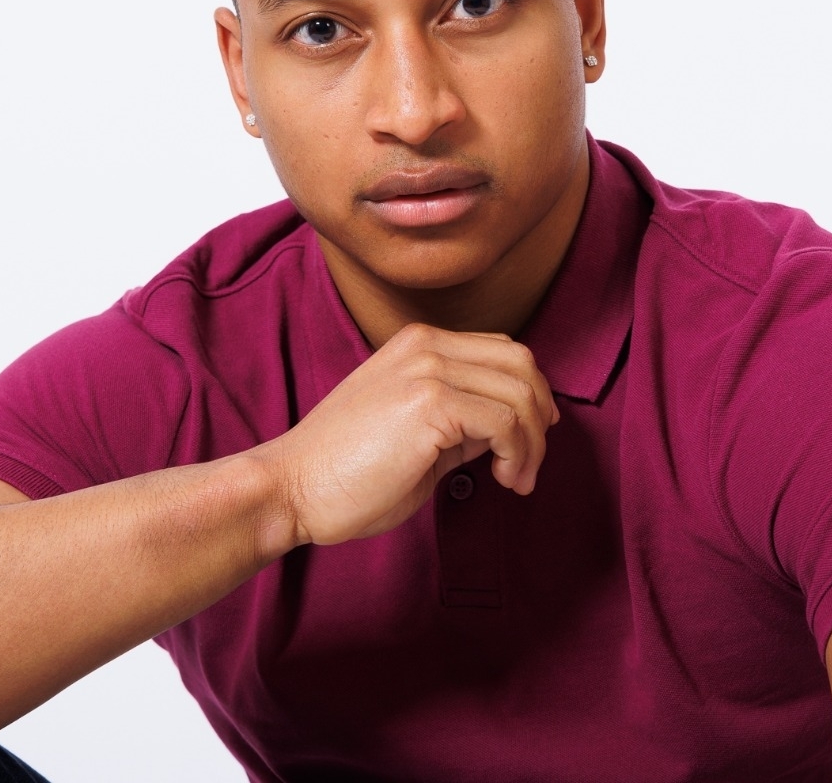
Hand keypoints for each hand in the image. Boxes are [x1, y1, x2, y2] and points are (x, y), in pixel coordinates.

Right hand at [248, 323, 558, 546]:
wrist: (292, 487)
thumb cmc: (345, 473)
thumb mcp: (415, 432)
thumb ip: (460, 420)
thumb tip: (509, 428)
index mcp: (418, 344)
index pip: (502, 351)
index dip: (530, 394)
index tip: (530, 440)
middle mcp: (426, 346)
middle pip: (520, 364)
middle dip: (539, 417)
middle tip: (529, 464)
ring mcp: (427, 370)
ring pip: (519, 394)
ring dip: (532, 444)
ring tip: (516, 480)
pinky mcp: (430, 403)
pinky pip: (505, 422)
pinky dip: (518, 454)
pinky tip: (503, 479)